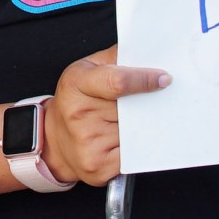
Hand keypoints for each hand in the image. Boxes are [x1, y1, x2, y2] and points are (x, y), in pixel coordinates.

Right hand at [42, 46, 170, 186]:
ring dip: (145, 126)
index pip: (117, 81)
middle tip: (152, 100)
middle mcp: (78, 115)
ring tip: (135, 121)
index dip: (144, 79)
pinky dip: (139, 147)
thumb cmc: (77, 99)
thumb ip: (117, 58)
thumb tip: (150, 50)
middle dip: (147, 104)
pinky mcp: (98, 167)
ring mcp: (88, 144)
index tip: (164, 78)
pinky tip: (132, 140)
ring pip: (137, 133)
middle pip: (132, 109)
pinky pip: (133, 155)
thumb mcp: (88, 68)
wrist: (55, 140)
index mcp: (76, 83)